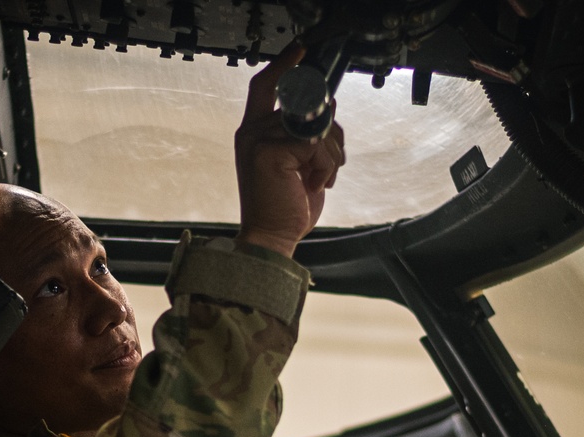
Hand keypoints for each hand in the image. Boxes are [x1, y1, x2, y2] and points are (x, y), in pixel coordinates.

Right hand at [234, 43, 345, 257]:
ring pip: (315, 126)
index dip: (284, 66)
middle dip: (330, 134)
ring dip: (329, 156)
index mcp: (254, 132)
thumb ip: (307, 133)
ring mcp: (258, 140)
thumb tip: (328, 103)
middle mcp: (252, 132)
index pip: (264, 86)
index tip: (300, 51)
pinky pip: (315, 143)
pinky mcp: (270, 152)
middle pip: (306, 106)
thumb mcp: (300, 163)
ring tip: (319, 180)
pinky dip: (325, 166)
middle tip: (331, 163)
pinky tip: (314, 184)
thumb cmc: (285, 205)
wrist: (271, 237)